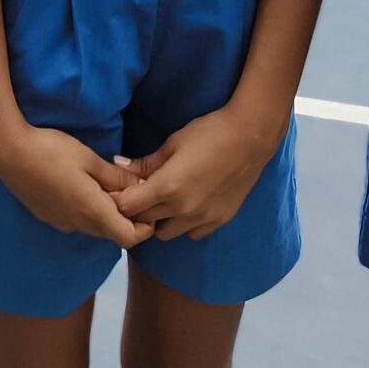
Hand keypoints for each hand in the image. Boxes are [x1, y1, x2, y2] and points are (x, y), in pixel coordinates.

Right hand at [0, 122, 151, 248]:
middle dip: (126, 217)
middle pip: (112, 234)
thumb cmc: (51, 150)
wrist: (7, 152)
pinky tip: (79, 185)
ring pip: (94, 227)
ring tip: (104, 184)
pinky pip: (76, 221)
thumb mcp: (89, 158)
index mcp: (93, 211)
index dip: (143, 227)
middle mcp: (78, 224)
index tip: (146, 204)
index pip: (129, 238)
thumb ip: (116, 176)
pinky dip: (87, 210)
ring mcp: (61, 223)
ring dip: (105, 213)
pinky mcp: (48, 217)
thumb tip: (140, 186)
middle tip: (129, 189)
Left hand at [114, 104, 286, 241]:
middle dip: (136, 210)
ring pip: (166, 234)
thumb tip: (118, 167)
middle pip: (143, 223)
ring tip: (163, 200)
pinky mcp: (219, 221)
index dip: (120, 199)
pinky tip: (187, 205)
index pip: (128, 208)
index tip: (121, 189)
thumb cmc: (208, 133)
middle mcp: (182, 210)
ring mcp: (202, 219)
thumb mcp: (172, 144)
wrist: (250, 138)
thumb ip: (145, 163)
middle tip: (139, 193)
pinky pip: (191, 233)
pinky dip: (183, 224)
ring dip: (159, 221)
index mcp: (167, 188)